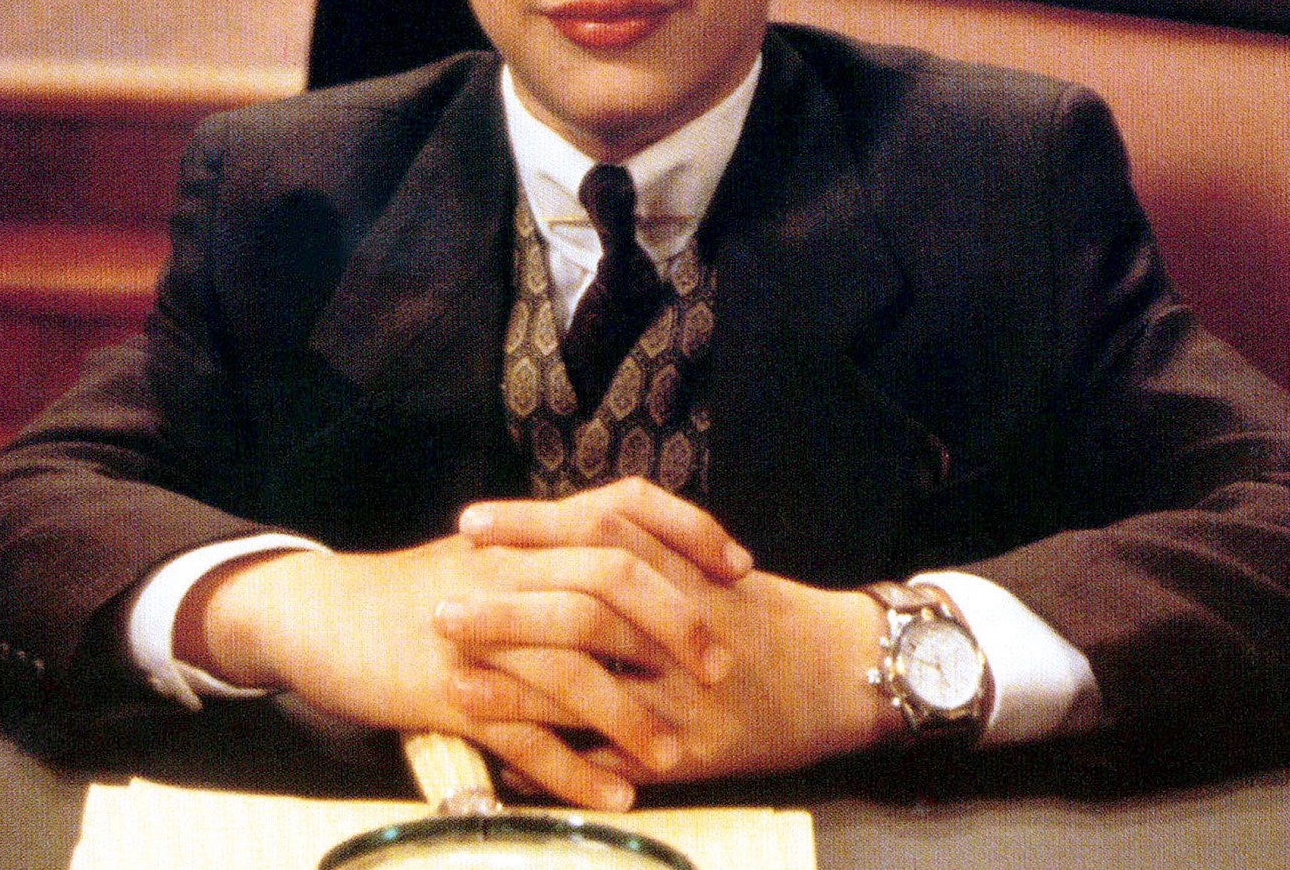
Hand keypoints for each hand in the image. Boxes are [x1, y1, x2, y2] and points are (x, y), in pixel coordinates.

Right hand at [179, 527, 731, 810]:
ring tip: (673, 754)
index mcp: (525, 534)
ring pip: (570, 667)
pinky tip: (613, 795)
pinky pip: (521, 736)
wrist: (320, 615)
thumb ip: (557, 555)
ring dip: (630, 715)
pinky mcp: (446, 690)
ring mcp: (477, 632)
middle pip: (611, 581)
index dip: (687, 528)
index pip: (623, 506)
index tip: (737, 566)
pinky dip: (572, 770)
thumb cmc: (412, 590)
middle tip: (720, 669)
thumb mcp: (489, 556)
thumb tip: (639, 566)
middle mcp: (507, 571)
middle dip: (676, 625)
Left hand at [445, 563, 900, 786]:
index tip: (470, 523)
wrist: (849, 673)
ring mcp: (691, 694)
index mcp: (686, 573)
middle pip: (586, 610)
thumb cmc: (772, 617)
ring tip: (453, 685)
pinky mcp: (701, 752)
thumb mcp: (714, 567)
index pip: (600, 534)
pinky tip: (509, 766)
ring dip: (519, 690)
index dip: (533, 527)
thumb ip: (649, 550)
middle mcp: (684, 629)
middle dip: (509, 610)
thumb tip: (563, 536)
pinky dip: (563, 763)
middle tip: (440, 606)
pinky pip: (620, 759)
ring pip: (596, 688)